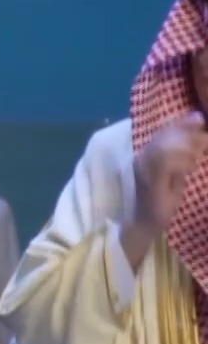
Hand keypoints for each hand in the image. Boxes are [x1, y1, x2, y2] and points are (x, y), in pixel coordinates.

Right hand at [133, 112, 207, 229]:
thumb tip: (199, 130)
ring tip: (197, 157)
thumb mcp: (177, 173)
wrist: (145, 223)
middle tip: (205, 144)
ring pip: (165, 147)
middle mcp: (143, 158)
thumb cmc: (162, 200)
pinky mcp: (149, 181)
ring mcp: (144, 169)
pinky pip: (165, 163)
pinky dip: (181, 162)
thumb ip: (184, 153)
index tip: (200, 119)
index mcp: (148, 153)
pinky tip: (189, 168)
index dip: (183, 123)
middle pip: (165, 136)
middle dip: (189, 136)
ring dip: (187, 149)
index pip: (165, 130)